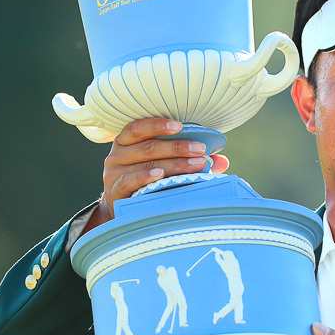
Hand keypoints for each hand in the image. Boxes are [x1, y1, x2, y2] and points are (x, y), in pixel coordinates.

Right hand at [84, 118, 229, 232]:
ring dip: (174, 163)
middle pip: (148, 147)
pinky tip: (161, 175)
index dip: (158, 125)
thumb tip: (222, 160)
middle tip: (201, 150)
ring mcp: (113, 174)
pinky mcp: (114, 192)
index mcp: (126, 142)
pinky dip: (146, 176)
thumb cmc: (145, 182)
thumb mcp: (162, 166)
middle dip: (177, 147)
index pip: (139, 127)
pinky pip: (130, 181)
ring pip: (146, 163)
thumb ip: (188, 159)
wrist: (122, 209)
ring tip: (196, 165)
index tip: (180, 126)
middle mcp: (116, 155)